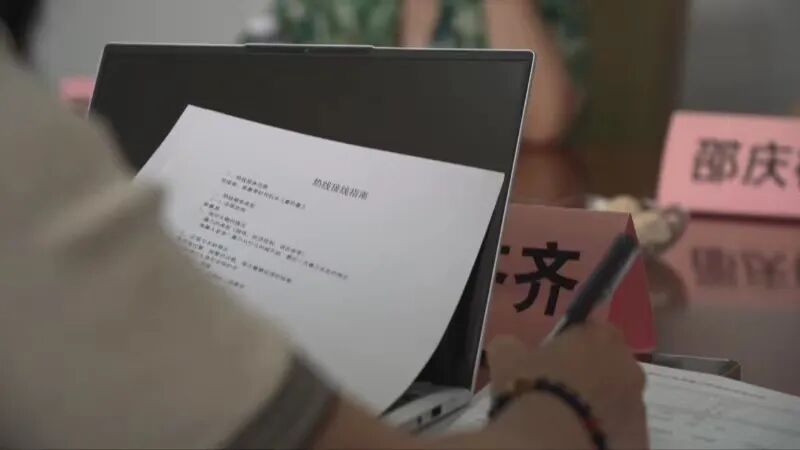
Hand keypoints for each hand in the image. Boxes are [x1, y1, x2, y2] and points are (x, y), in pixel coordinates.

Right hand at [487, 324, 647, 448]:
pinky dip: (603, 432)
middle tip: (559, 388)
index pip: (593, 330)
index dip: (573, 343)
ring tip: (566, 418)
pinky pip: (620, 430)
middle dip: (590, 374)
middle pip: (610, 364)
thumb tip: (509, 346)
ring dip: (598, 404)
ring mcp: (638, 404)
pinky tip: (577, 436)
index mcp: (600, 336)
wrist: (552, 440)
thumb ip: (511, 346)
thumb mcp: (506, 358)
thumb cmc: (533, 387)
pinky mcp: (639, 438)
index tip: (554, 357)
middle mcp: (628, 366)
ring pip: (617, 400)